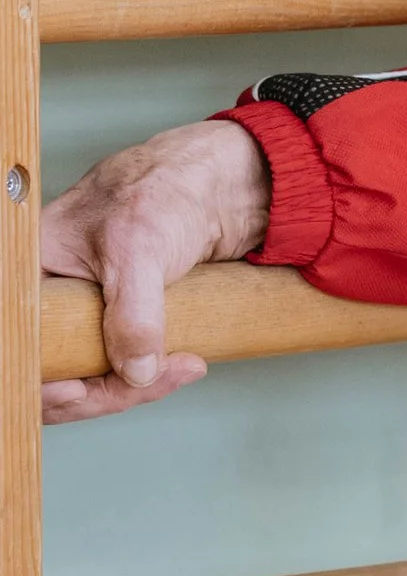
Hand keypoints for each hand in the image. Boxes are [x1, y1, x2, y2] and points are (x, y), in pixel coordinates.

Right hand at [39, 118, 271, 423]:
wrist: (215, 183)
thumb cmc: (165, 190)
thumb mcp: (141, 246)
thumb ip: (134, 311)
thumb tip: (134, 372)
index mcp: (33, 270)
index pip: (22, 342)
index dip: (42, 378)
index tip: (78, 392)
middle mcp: (51, 295)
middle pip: (52, 369)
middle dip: (100, 389)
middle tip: (150, 382)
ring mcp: (82, 311)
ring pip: (88, 374)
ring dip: (132, 385)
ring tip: (182, 369)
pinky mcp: (116, 321)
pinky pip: (118, 365)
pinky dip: (147, 374)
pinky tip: (180, 366)